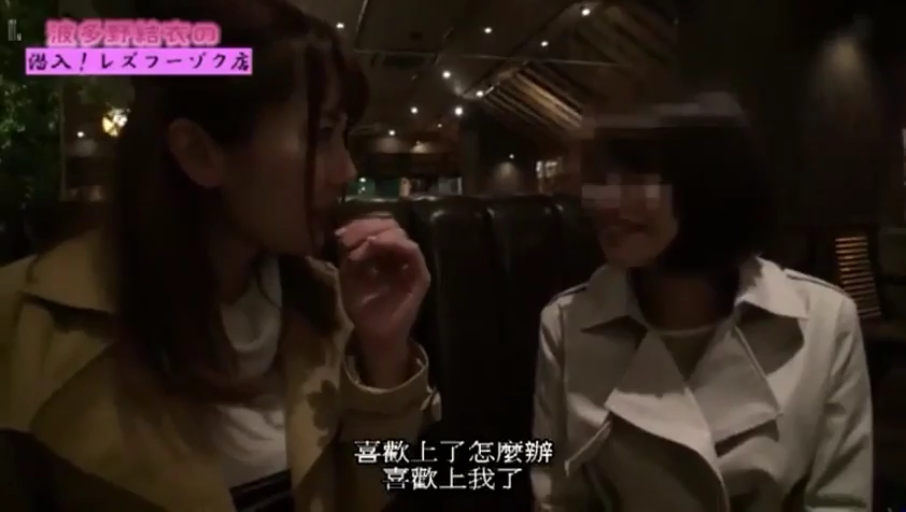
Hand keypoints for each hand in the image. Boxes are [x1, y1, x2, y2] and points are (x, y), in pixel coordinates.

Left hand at [335, 213, 429, 386]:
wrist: (374, 334)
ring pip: (400, 233)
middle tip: (349, 239)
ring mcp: (411, 263)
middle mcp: (398, 254)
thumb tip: (346, 232)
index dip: (359, 224)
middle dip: (366, 227)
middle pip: (389, 224)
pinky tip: (376, 246)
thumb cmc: (363, 307)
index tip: (340, 234)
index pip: (376, 226)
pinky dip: (395, 243)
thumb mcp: (348, 275)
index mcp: (383, 252)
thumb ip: (349, 253)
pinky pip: (413, 250)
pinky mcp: (420, 275)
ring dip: (378, 234)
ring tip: (361, 246)